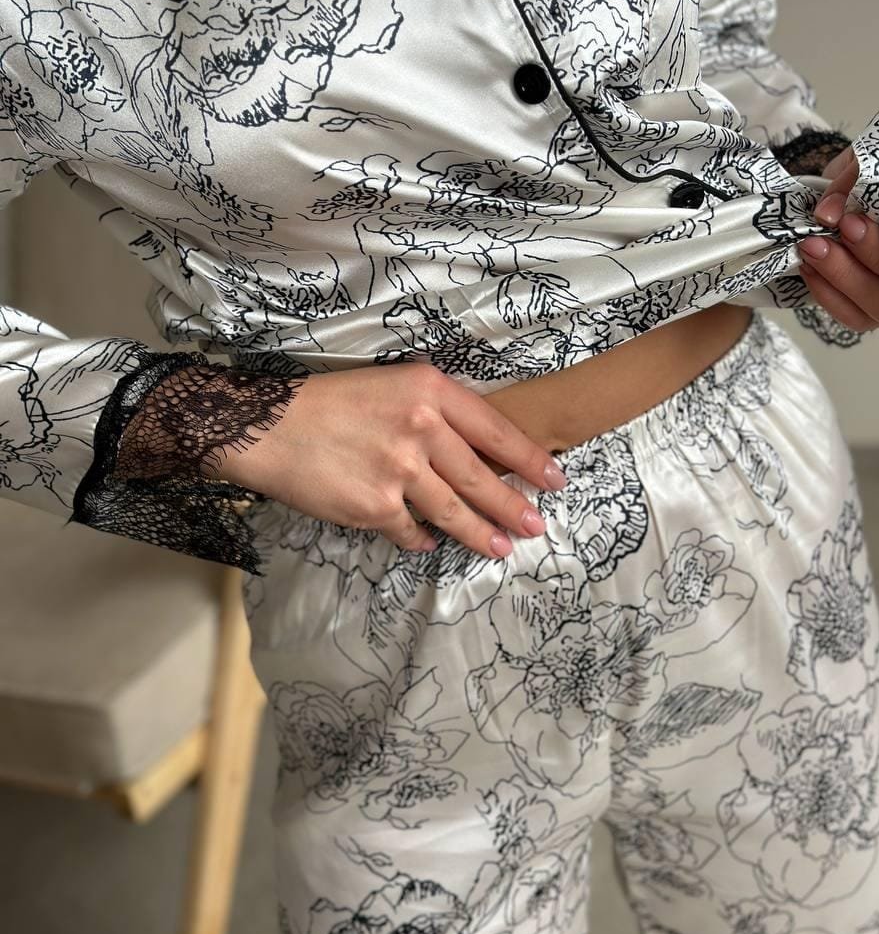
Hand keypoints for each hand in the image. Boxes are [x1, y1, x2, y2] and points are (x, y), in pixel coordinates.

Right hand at [216, 362, 566, 557]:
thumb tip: (478, 448)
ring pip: (454, 511)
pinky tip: (429, 544)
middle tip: (536, 526)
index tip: (555, 479)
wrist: (269, 426)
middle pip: (481, 477)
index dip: (530, 459)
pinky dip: (422, 540)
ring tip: (501, 548)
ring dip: (481, 534)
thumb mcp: (392, 385)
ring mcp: (400, 471)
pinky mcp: (375, 507)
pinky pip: (410, 531)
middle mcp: (422, 428)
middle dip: (514, 507)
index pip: (496, 430)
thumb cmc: (330, 401)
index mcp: (430, 390)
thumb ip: (435, 410)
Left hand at [797, 144, 878, 330]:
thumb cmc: (864, 180)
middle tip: (822, 238)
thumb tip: (829, 213)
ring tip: (810, 250)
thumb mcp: (862, 165)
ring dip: (842, 279)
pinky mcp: (873, 312)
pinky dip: (828, 296)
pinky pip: (856, 318)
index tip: (851, 222)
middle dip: (866, 261)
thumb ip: (852, 182)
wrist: (842, 195)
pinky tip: (808, 269)